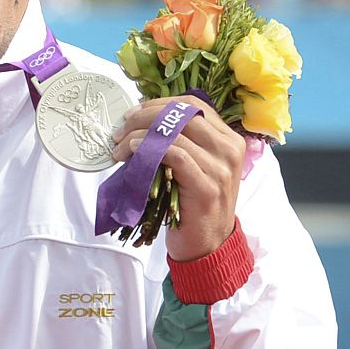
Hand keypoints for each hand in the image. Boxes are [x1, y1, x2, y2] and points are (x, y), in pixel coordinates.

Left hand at [111, 96, 244, 260]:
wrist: (207, 244)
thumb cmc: (192, 205)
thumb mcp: (194, 167)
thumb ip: (181, 142)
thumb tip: (141, 122)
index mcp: (228, 139)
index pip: (193, 105)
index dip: (159, 104)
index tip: (133, 114)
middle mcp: (230, 149)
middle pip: (183, 114)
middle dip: (145, 116)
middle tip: (120, 129)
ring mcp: (221, 168)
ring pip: (176, 132)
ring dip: (140, 135)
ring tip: (120, 147)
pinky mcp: (207, 186)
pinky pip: (176, 155)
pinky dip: (149, 149)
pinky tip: (133, 153)